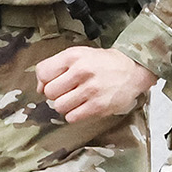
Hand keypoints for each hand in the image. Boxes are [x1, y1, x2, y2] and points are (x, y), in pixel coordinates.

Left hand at [34, 45, 152, 123]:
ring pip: (59, 106)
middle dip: (55, 94)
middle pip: (49, 92)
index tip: (52, 82)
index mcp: (74, 56)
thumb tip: (39, 88)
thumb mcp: (79, 55)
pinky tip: (83, 106)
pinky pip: (72, 117)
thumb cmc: (103, 63)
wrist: (132, 70)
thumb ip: (57, 66)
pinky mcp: (98, 106)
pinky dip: (74, 114)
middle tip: (66, 91)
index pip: (43, 72)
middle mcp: (82, 71)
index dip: (44, 80)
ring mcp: (91, 90)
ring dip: (65, 105)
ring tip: (76, 99)